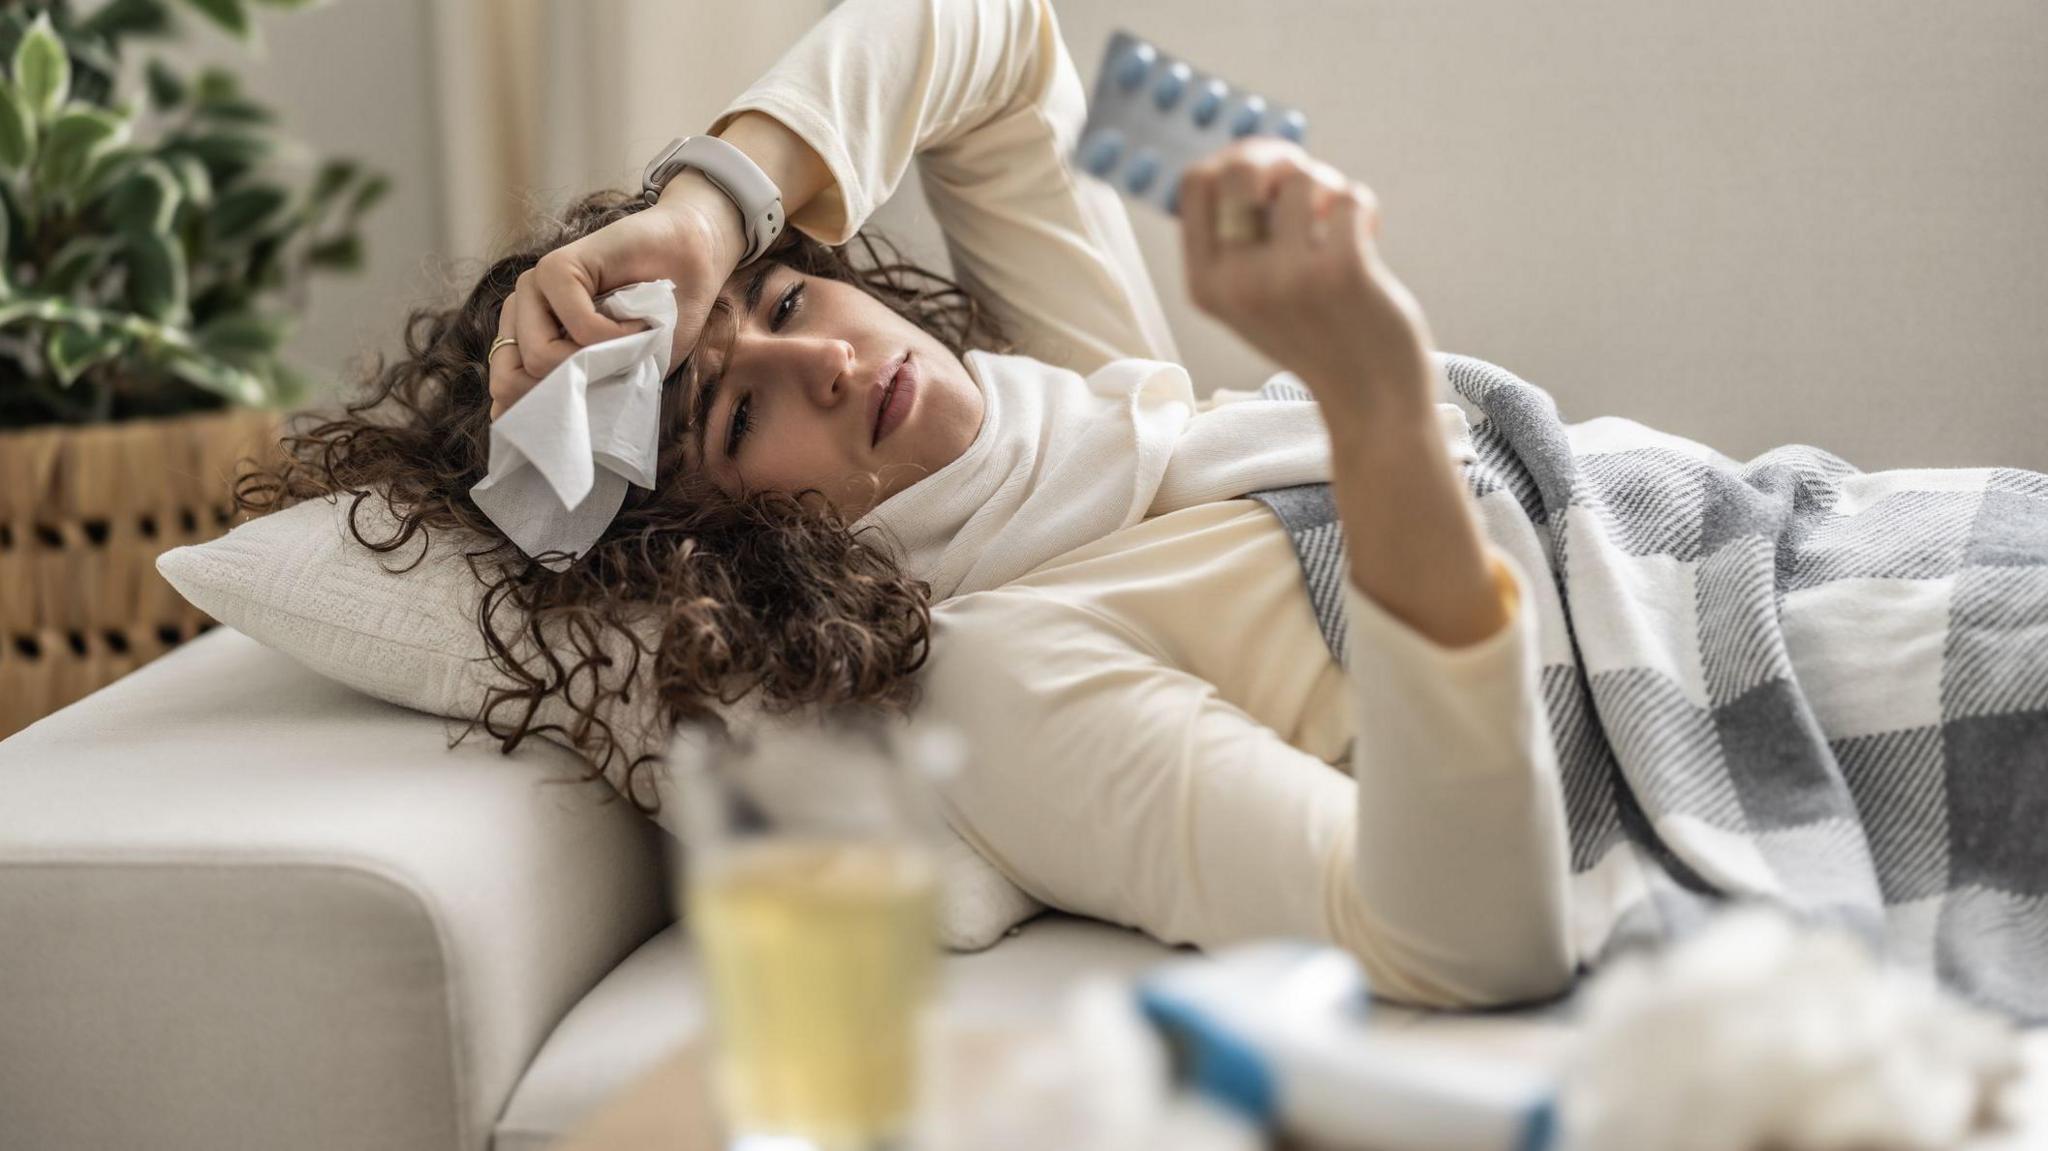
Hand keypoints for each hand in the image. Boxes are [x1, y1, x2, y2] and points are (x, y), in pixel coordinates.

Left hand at [489, 173, 744, 420]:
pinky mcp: (557, 267)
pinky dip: (616, 334)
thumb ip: (579, 396)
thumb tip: (517, 423)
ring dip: (597, 362)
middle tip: (611, 374)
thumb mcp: (620, 375)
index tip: (584, 417)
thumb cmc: (661, 320)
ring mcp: (534, 288)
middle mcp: (522, 313)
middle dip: (566, 395)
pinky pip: (577, 326)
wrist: (696, 263)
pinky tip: (638, 323)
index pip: (503, 392)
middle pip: (509, 383)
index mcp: (527, 339)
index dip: (539, 416)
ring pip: (539, 358)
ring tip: (628, 343)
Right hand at [1178, 138, 1437, 425]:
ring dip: (1331, 191)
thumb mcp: (1252, 297)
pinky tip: (1367, 238)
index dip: (1232, 160)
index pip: (1193, 184)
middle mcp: (1237, 283)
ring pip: (1304, 178)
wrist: (1371, 402)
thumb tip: (1251, 154)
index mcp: (1205, 286)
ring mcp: (1287, 278)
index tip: (1265, 170)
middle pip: (1240, 169)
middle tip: (1308, 182)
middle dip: (1279, 159)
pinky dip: (1364, 209)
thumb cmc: (1318, 336)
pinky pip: (1349, 197)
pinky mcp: (1341, 272)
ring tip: (1341, 226)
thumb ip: (1240, 238)